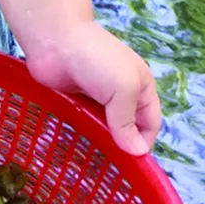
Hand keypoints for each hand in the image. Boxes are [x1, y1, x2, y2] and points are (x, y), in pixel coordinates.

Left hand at [25, 21, 161, 155]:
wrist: (54, 39)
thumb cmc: (95, 58)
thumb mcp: (123, 88)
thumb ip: (128, 121)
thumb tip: (137, 153)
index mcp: (140, 86)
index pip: (150, 123)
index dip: (143, 142)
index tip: (131, 162)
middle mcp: (121, 92)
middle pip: (127, 127)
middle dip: (121, 143)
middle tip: (110, 163)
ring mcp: (96, 95)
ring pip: (105, 126)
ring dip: (101, 139)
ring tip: (93, 157)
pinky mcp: (75, 97)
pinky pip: (84, 120)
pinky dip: (83, 131)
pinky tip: (78, 144)